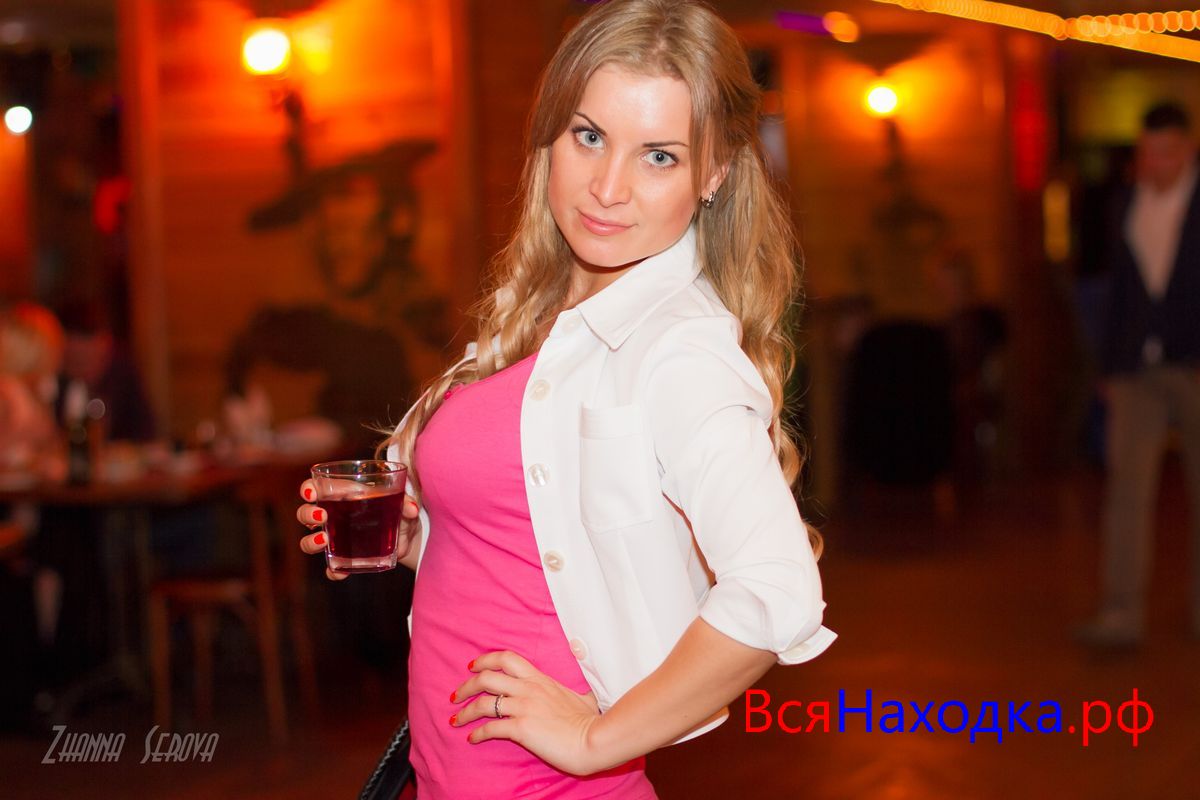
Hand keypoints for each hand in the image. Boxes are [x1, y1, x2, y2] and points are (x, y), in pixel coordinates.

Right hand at [295, 478, 419, 580]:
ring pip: (308, 540)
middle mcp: (331, 516)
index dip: (307, 490)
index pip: (314, 488)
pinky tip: (340, 572)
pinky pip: (331, 567)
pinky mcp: (345, 559)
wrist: (408, 534)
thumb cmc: (397, 509)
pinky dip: (333, 571)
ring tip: (324, 539)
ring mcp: (335, 539)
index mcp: (340, 495)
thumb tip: (411, 509)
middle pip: (304, 513)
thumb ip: (406, 501)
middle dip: (306, 514)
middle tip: (322, 516)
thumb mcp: (402, 501)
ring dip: (311, 541)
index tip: (312, 494)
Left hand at [449, 650, 606, 775]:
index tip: (472, 667)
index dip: (485, 660)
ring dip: (465, 712)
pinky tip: (472, 738)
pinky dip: (477, 733)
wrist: (593, 739)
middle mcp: (528, 688)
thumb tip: (585, 688)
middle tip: (456, 695)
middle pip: (487, 677)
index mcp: (540, 678)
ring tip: (456, 720)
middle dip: (466, 685)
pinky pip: (491, 728)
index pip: (506, 658)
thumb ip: (575, 689)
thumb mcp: (582, 695)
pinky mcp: (521, 728)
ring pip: (483, 702)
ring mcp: (523, 707)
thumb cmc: (590, 720)